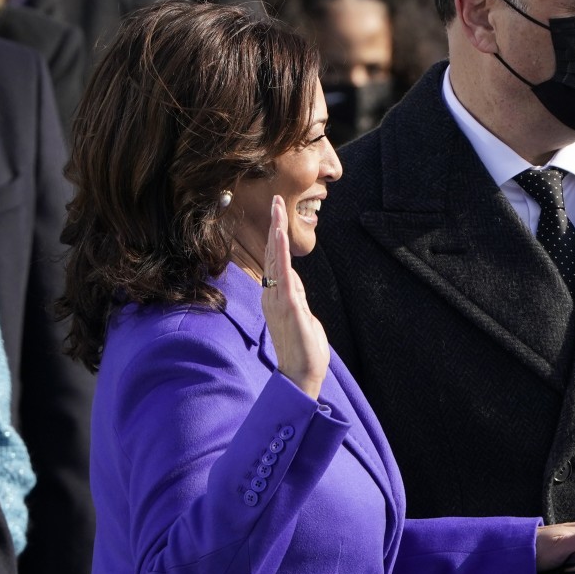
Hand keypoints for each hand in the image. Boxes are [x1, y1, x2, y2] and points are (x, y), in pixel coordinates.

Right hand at [262, 195, 329, 397]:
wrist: (301, 374)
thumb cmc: (302, 349)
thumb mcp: (302, 315)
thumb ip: (297, 297)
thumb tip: (294, 281)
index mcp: (276, 297)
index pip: (274, 261)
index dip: (274, 236)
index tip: (276, 215)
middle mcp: (272, 295)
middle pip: (272, 253)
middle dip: (273, 225)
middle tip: (275, 199)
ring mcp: (278, 299)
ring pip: (275, 259)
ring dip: (275, 232)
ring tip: (277, 208)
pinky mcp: (289, 305)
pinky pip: (284, 274)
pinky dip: (280, 253)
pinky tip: (278, 235)